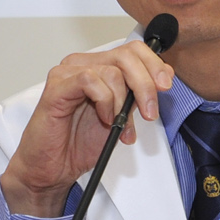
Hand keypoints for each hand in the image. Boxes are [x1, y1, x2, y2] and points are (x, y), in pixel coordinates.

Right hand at [1, 40, 173, 216]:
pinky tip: (103, 118)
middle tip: (149, 112)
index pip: (132, 50)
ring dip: (123, 103)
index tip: (166, 86)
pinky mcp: (56, 86)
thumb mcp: (121, 116)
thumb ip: (138, 94)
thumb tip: (164, 74)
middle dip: (145, 84)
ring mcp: (67, 73)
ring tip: (119, 126)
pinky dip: (104, 101)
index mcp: (98, 67)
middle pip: (126, 56)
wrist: (53, 168)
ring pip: (111, 71)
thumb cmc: (78, 144)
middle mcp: (82, 65)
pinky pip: (89, 80)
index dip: (154, 65)